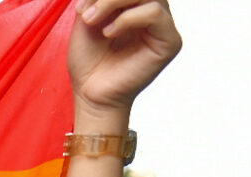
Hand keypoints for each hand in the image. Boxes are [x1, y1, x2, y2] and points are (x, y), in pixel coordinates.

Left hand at [69, 0, 182, 116]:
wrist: (90, 93)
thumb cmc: (89, 61)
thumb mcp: (87, 18)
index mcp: (136, 5)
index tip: (81, 6)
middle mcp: (154, 12)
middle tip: (86, 12)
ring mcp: (163, 26)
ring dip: (114, 2)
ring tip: (93, 21)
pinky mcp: (169, 42)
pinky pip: (155, 14)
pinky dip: (128, 18)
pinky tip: (109, 32)